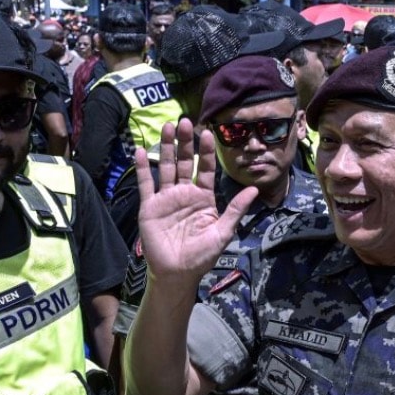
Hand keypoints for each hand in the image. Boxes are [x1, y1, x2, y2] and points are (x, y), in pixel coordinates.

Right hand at [135, 119, 256, 282]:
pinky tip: (140, 151)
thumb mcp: (223, 231)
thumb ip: (236, 208)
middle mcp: (184, 193)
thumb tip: (254, 188)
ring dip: (165, 147)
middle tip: (185, 121)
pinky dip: (143, 168)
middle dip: (185, 142)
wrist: (177, 273)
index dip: (206, 152)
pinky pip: (146, 184)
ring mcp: (166, 198)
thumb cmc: (202, 255)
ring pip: (166, 167)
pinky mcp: (149, 206)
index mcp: (203, 197)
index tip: (208, 134)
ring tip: (167, 127)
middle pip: (184, 162)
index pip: (205, 169)